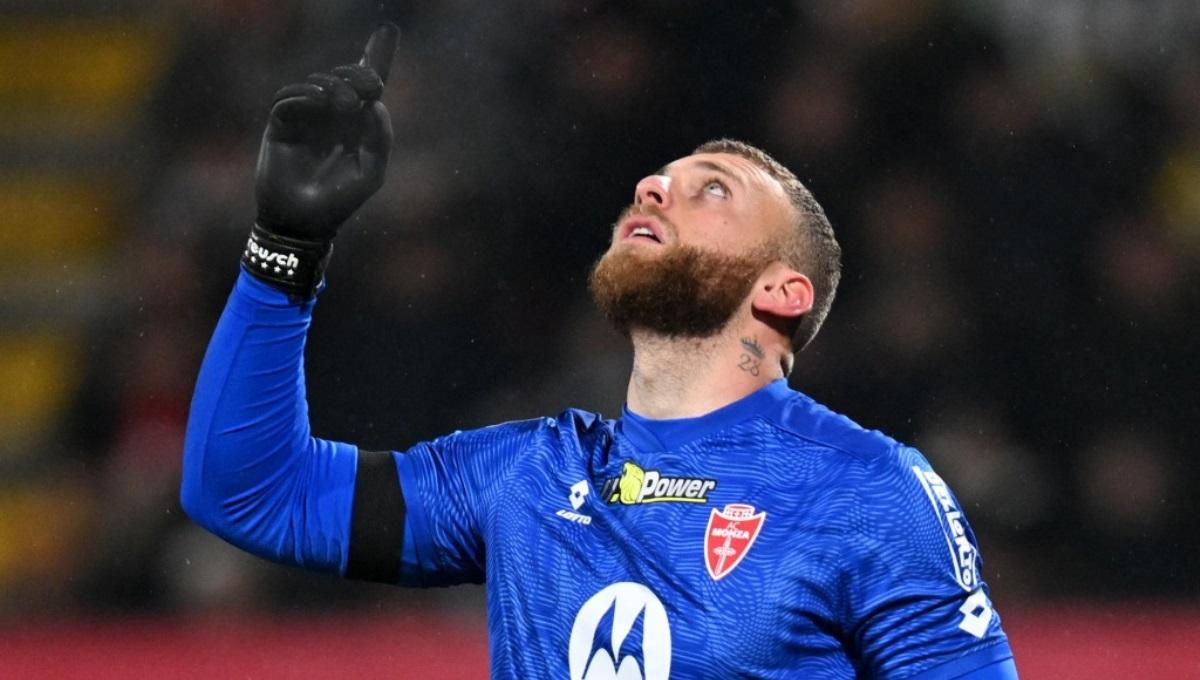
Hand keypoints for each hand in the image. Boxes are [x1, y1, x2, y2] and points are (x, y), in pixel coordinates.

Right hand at [254, 23, 399, 240]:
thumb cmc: (340, 201)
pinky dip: (304, 95)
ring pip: (317, 84)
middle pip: (344, 78)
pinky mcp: (281, 125)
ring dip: (333, 85)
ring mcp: (306, 119)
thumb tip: (376, 103)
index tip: (388, 31)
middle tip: (369, 86)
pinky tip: (320, 102)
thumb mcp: (371, 173)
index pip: (366, 86)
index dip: (376, 57)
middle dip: (358, 73)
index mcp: (356, 125)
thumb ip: (380, 139)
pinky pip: (289, 99)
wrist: (303, 222)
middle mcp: (331, 117)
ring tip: (343, 104)